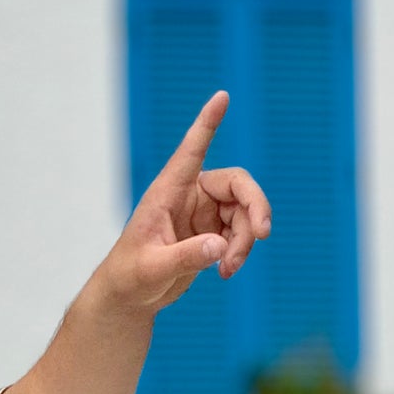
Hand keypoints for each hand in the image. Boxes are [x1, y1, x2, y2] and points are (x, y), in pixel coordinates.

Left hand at [101, 92, 271, 312]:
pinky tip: (226, 272)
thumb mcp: (153, 269)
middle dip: (256, 208)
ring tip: (230, 269)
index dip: (207, 123)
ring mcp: (203, 213)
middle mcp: (189, 195)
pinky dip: (240, 251)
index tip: (222, 96)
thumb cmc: (130, 277)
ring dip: (246, 240)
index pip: (191, 150)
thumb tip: (220, 248)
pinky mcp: (212, 232)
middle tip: (263, 234)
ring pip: (245, 213)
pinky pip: (241, 233)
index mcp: (167, 191)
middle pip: (238, 184)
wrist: (129, 298)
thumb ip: (185, 257)